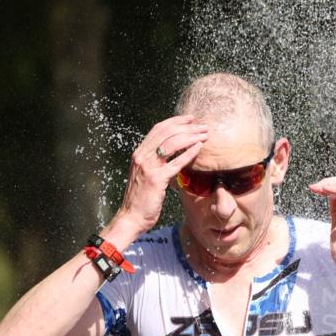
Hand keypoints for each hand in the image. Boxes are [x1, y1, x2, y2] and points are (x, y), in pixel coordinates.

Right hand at [110, 115, 207, 237]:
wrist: (131, 217)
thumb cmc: (141, 199)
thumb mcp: (145, 175)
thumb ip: (155, 162)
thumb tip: (172, 153)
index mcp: (139, 153)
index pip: (158, 129)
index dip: (175, 121)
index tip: (190, 119)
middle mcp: (142, 156)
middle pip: (166, 132)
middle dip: (187, 126)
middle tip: (203, 126)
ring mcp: (148, 167)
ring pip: (171, 143)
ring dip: (190, 137)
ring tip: (204, 136)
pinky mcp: (156, 179)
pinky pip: (176, 162)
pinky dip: (189, 153)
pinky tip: (199, 148)